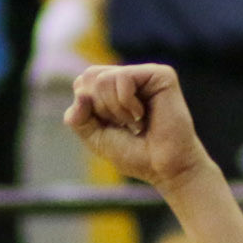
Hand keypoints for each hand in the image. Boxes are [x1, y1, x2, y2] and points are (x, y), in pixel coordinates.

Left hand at [64, 64, 211, 193]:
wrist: (164, 167)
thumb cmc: (134, 154)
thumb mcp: (95, 138)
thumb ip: (78, 118)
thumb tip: (80, 95)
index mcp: (113, 89)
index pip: (81, 83)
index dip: (87, 109)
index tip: (110, 126)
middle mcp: (129, 78)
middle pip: (90, 76)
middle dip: (99, 108)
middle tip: (123, 123)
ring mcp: (145, 74)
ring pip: (104, 78)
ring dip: (114, 109)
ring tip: (135, 121)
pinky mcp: (160, 74)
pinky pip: (124, 78)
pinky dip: (126, 103)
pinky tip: (143, 115)